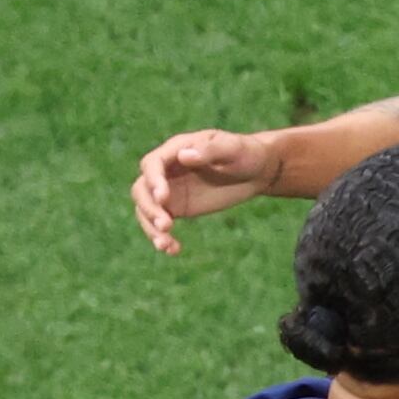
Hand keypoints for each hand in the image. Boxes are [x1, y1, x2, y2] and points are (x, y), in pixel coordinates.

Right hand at [133, 128, 280, 252]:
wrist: (256, 170)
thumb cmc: (245, 153)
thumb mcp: (232, 148)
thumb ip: (209, 150)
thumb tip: (183, 156)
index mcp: (176, 150)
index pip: (152, 164)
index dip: (153, 181)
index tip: (164, 198)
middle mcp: (166, 171)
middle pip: (142, 189)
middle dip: (149, 208)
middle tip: (166, 225)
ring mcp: (170, 190)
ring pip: (146, 209)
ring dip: (150, 228)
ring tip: (166, 245)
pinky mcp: (177, 207)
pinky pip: (160, 222)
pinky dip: (163, 237)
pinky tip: (173, 250)